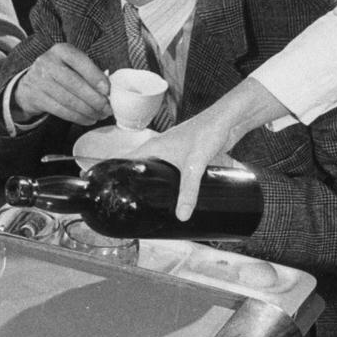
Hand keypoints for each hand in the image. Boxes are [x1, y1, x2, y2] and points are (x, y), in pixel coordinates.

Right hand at [12, 45, 109, 124]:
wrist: (30, 83)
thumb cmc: (60, 73)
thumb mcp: (72, 65)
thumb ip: (89, 73)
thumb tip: (108, 92)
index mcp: (61, 50)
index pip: (80, 61)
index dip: (95, 76)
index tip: (108, 91)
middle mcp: (48, 62)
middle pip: (74, 83)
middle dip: (94, 99)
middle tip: (107, 108)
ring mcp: (39, 80)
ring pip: (68, 99)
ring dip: (87, 111)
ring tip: (100, 115)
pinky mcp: (36, 97)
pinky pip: (60, 110)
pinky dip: (77, 117)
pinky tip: (88, 119)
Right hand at [124, 78, 286, 218]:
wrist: (227, 120)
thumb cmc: (207, 133)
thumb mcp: (194, 166)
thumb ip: (188, 191)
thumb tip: (182, 216)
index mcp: (154, 146)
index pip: (127, 159)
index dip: (116, 171)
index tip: (108, 185)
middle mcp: (161, 148)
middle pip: (142, 166)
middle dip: (136, 182)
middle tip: (131, 200)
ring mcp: (175, 151)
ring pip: (158, 169)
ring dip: (155, 181)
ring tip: (150, 200)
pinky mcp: (188, 155)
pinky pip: (174, 170)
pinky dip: (172, 180)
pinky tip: (176, 192)